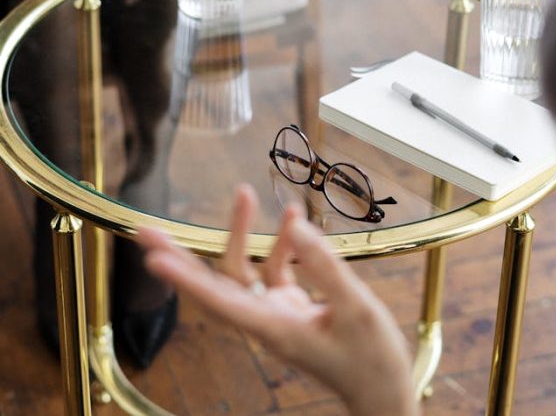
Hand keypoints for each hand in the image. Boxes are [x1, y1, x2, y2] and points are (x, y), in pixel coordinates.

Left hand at [137, 185, 417, 415]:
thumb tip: (297, 226)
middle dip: (182, 257)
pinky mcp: (291, 307)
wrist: (381, 390)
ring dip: (243, 233)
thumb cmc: (371, 358)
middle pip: (214, 284)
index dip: (185, 279)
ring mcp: (276, 312)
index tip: (153, 258)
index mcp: (274, 328)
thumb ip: (325, 266)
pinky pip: (276, 269)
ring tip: (244, 192)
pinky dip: (284, 244)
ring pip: (244, 270)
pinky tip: (294, 218)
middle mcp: (265, 320)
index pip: (219, 301)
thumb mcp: (356, 308)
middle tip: (146, 231)